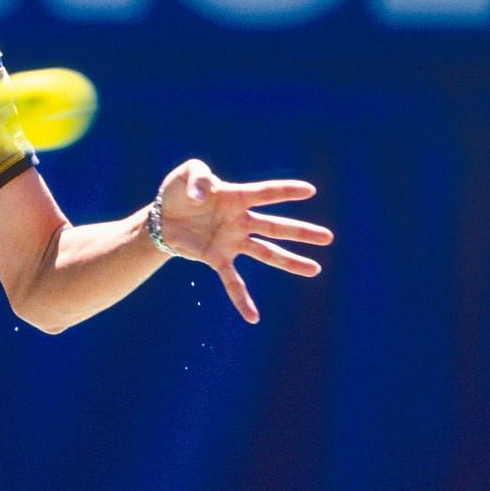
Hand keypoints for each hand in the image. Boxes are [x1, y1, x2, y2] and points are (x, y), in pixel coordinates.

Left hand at [154, 158, 332, 323]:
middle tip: (328, 237)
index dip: (286, 191)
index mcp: (236, 197)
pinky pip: (233, 282)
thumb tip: (204, 197)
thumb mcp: (187, 173)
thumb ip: (198, 176)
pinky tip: (253, 318)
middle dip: (301, 232)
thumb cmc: (178, 193)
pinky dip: (242, 299)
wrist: (161, 219)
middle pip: (275, 227)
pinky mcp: (217, 259)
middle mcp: (240, 221)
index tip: (310, 190)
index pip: (265, 193)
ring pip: (266, 253)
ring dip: (290, 262)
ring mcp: (232, 241)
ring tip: (315, 270)